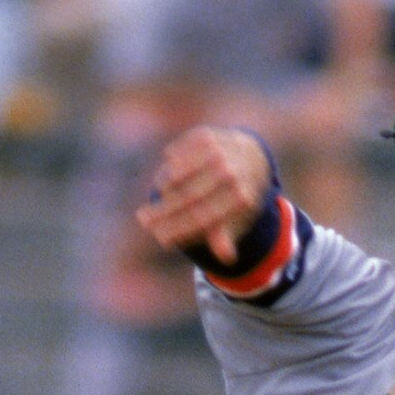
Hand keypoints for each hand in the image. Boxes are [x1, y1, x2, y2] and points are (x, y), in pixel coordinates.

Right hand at [133, 126, 270, 268]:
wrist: (250, 156)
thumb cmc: (237, 196)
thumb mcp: (237, 218)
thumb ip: (226, 236)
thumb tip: (226, 257)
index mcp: (242, 198)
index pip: (205, 217)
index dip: (181, 229)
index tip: (160, 238)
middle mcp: (232, 173)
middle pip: (189, 197)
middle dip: (163, 212)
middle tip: (143, 221)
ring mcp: (219, 152)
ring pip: (179, 174)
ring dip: (160, 191)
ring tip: (149, 206)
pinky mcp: (206, 136)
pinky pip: (176, 154)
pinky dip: (167, 168)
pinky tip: (165, 180)